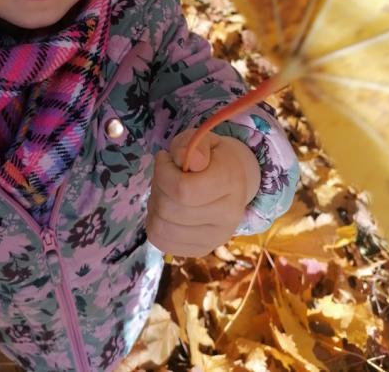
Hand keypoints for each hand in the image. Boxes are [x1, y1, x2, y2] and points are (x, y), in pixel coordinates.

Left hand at [147, 129, 260, 256]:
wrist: (234, 180)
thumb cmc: (212, 156)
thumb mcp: (202, 140)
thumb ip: (191, 145)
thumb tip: (187, 160)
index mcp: (230, 183)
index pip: (183, 190)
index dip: (163, 173)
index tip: (165, 159)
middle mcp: (227, 216)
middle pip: (169, 210)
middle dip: (158, 187)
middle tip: (165, 174)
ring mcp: (216, 238)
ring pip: (162, 228)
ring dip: (155, 206)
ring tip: (165, 192)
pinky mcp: (202, 249)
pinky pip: (162, 242)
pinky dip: (156, 224)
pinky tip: (166, 209)